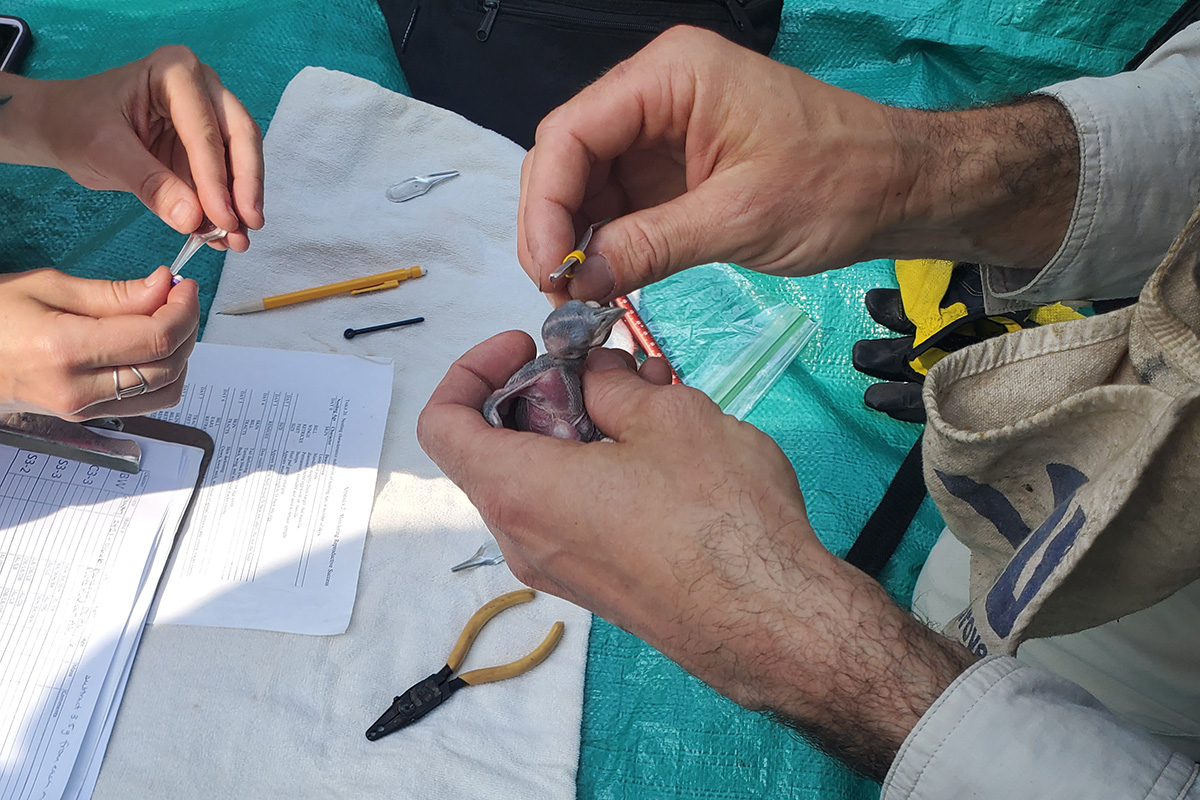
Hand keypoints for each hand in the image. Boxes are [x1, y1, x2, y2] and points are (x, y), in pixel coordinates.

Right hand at [0, 266, 198, 419]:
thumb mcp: (49, 287)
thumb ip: (114, 294)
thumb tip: (162, 287)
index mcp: (64, 349)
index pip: (155, 338)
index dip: (183, 310)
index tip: (184, 287)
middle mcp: (76, 388)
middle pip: (168, 366)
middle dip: (186, 328)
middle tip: (178, 298)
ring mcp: (82, 409)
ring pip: (166, 391)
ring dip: (180, 355)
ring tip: (165, 321)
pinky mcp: (86, 415)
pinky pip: (145, 401)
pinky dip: (162, 373)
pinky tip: (149, 345)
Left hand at [2, 46, 262, 250]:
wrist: (61, 126)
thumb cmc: (76, 124)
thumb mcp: (105, 152)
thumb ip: (150, 183)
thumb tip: (192, 220)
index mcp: (176, 71)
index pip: (206, 130)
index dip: (217, 179)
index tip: (222, 219)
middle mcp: (203, 88)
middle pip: (240, 138)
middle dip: (244, 187)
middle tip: (247, 227)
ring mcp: (209, 115)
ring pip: (241, 159)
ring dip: (241, 202)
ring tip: (237, 240)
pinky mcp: (206, 146)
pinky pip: (226, 177)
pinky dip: (226, 207)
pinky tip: (223, 235)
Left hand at [418, 334, 974, 778]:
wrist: (774, 623)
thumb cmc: (717, 516)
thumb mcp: (666, 417)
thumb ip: (609, 384)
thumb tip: (590, 374)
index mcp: (519, 491)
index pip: (442, 423)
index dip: (472, 369)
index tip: (527, 345)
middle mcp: (522, 537)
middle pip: (495, 447)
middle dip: (545, 391)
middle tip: (609, 369)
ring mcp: (558, 568)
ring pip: (541, 478)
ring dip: (582, 428)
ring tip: (653, 400)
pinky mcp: (596, 584)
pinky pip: (571, 512)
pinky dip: (597, 468)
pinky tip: (663, 449)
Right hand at [518, 26, 1077, 303]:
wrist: (901, 188)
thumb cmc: (839, 183)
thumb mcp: (740, 217)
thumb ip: (650, 246)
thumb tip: (576, 283)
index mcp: (670, 76)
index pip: (572, 132)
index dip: (546, 204)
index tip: (547, 270)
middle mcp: (656, 93)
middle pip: (570, 156)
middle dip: (554, 226)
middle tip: (557, 294)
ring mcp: (663, 130)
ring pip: (588, 184)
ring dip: (577, 241)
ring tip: (577, 299)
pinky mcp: (675, 167)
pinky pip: (621, 203)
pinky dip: (607, 244)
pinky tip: (604, 282)